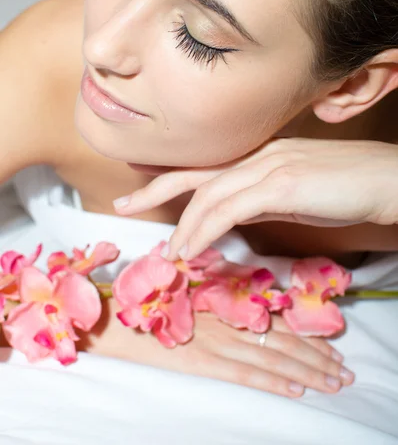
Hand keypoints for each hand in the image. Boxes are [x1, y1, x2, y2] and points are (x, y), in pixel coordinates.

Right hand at [80, 298, 353, 397]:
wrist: (120, 313)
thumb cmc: (153, 296)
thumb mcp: (192, 285)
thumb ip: (220, 288)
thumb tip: (248, 294)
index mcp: (229, 301)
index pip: (278, 321)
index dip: (308, 336)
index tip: (334, 347)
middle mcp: (231, 320)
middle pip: (285, 341)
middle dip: (319, 359)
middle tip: (346, 372)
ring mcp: (220, 340)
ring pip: (274, 358)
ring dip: (309, 372)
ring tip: (334, 383)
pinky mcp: (206, 361)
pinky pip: (248, 374)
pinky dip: (276, 382)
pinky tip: (297, 390)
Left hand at [114, 138, 397, 259]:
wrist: (386, 179)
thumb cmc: (346, 186)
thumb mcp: (296, 193)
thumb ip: (264, 198)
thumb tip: (239, 214)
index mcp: (260, 155)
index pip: (206, 165)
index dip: (170, 175)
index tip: (142, 186)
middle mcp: (259, 155)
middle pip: (195, 173)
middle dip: (155, 189)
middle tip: (123, 205)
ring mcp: (269, 167)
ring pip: (210, 194)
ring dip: (185, 225)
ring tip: (171, 252)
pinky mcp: (282, 184)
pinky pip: (231, 207)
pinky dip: (207, 229)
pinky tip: (195, 247)